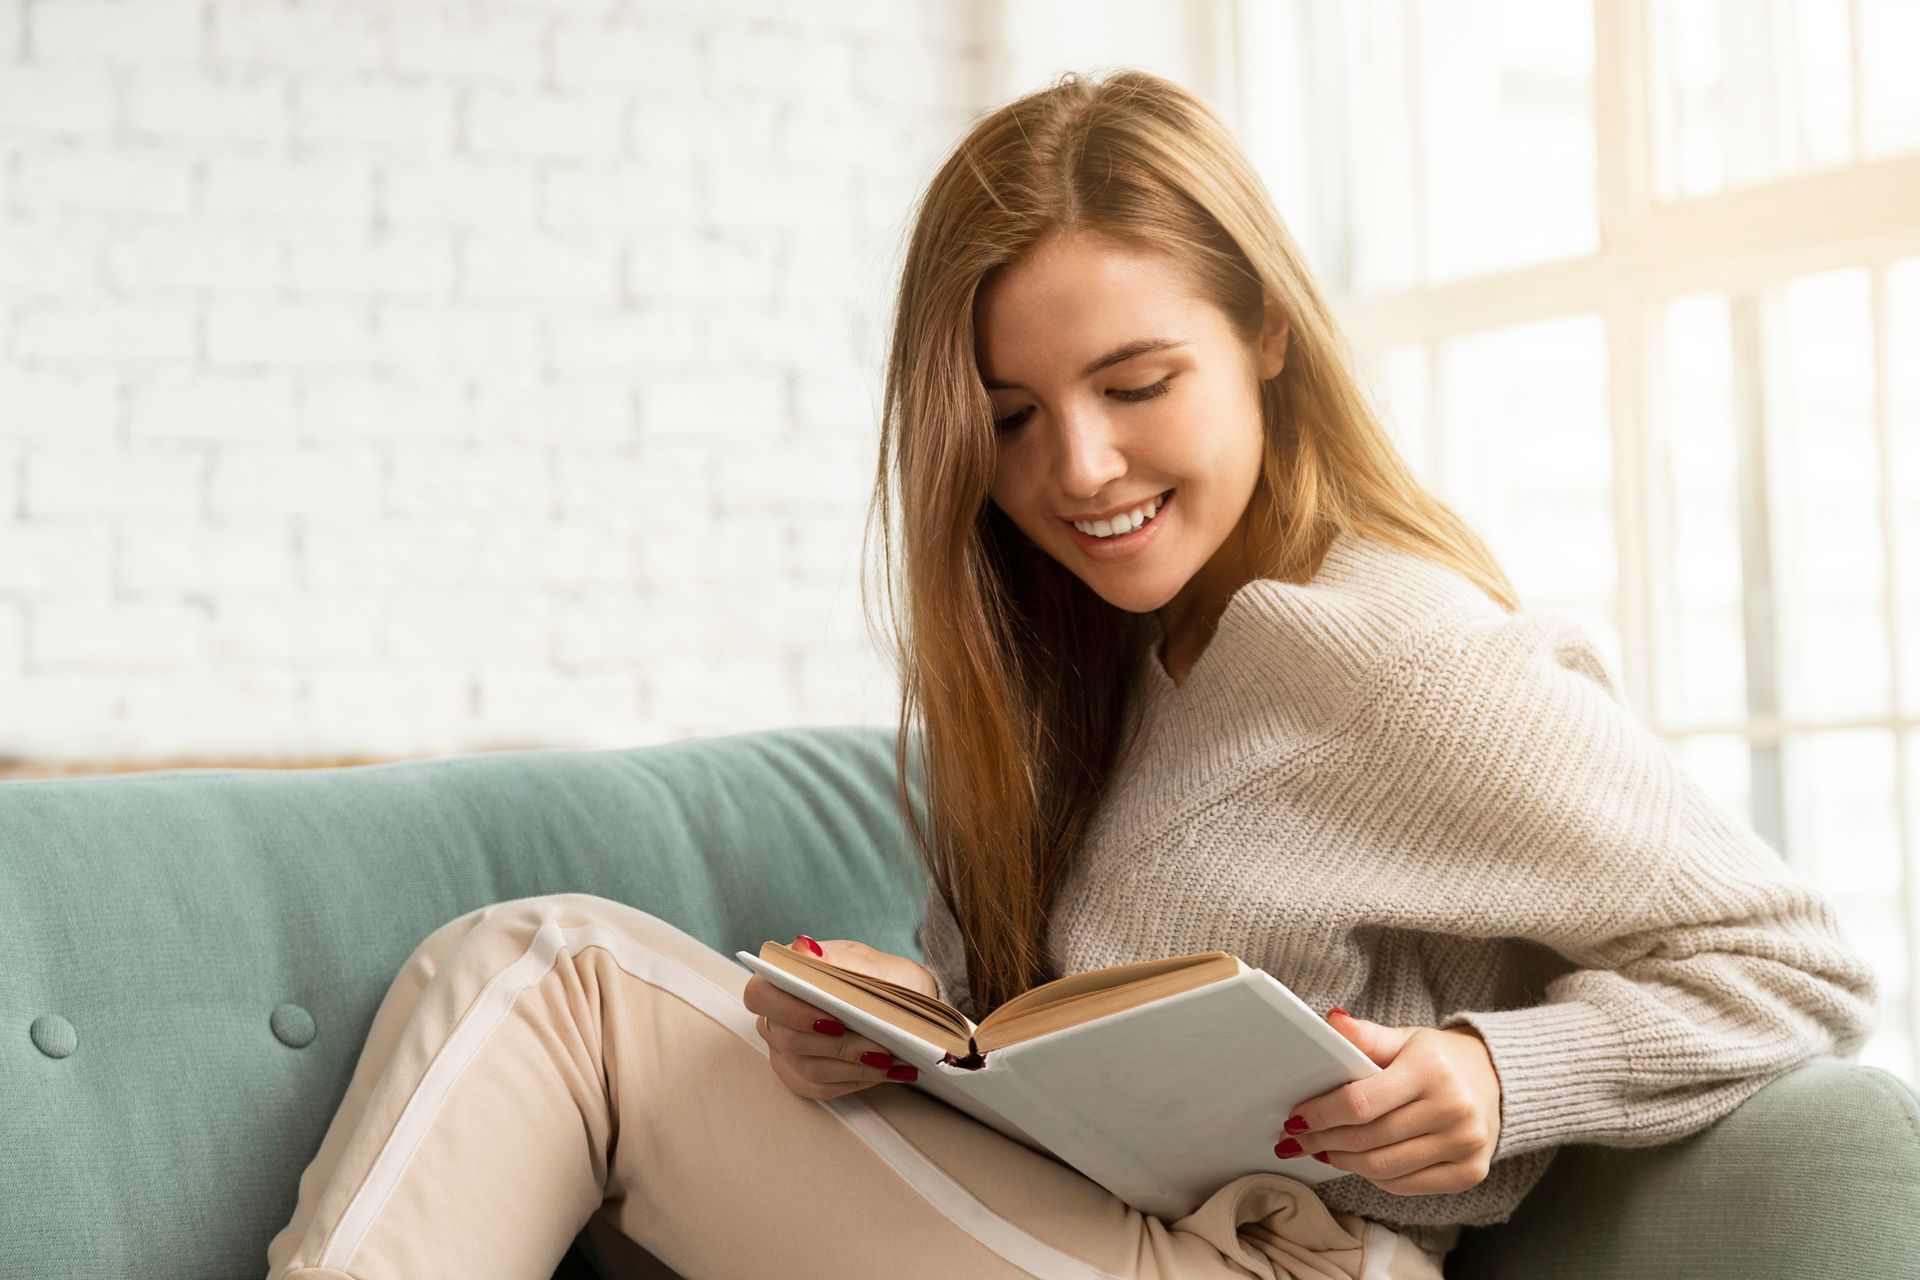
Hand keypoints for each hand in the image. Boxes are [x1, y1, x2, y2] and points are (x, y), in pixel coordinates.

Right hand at [742, 934, 939, 1100]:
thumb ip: (836, 960)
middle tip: (880, 1046)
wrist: (901, 1003)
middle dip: (840, 1046)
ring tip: (890, 1061)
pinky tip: (883, 1072)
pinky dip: (855, 1081)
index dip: (791, 1012)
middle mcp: (775, 1016)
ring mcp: (784, 1049)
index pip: (760, 995)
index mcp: (782, 978)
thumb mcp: (867, 963)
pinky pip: (820, 1088)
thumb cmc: (880, 978)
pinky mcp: (800, 1075)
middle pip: (790, 1040)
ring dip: (854, 1067)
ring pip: (809, 1069)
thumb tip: (804, 947)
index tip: (834, 1020)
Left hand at [1274, 1010, 1502, 1194]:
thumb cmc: (1438, 1059)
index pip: (1360, 1102)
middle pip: (1369, 1139)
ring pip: (1384, 1168)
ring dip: (1343, 1162)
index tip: (1295, 1118)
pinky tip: (1357, 1163)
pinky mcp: (1470, 1172)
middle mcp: (1453, 1108)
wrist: (1498, 1080)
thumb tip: (1329, 1022)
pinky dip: (1375, 1177)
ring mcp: (1465, 1144)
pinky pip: (1406, 1185)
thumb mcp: (1404, 1038)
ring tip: (1322, 1150)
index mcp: (1430, 1069)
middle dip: (1323, 1141)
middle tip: (1296, 1139)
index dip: (1321, 1114)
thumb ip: (1365, 1035)